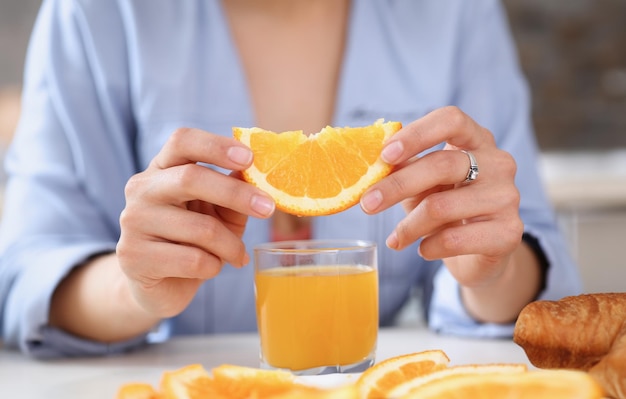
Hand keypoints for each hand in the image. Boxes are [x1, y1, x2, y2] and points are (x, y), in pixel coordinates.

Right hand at [117, 128, 274, 317]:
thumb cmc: (196, 241)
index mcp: (163, 168)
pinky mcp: (134, 256)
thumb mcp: (221, 213)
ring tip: (238, 255)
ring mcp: (134, 222)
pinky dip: (214, 267)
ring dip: (231, 245)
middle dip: (236, 193)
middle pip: (191, 178)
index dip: (216, 145)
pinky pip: (193, 260)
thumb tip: (257, 171)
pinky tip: (211, 269)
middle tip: (268, 208)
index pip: (182, 141)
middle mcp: (142, 188)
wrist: (162, 285)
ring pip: (201, 228)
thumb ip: (234, 191)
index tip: (250, 158)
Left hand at [360, 106, 523, 288]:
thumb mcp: (422, 183)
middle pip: (442, 164)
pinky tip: (422, 249)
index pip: (451, 119)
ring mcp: (507, 196)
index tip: (384, 155)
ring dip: (408, 226)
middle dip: (397, 186)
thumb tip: (371, 163)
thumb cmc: (445, 206)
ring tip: (395, 239)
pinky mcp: (509, 232)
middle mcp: (498, 162)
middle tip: (367, 204)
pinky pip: (455, 238)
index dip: (416, 134)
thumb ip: (404, 168)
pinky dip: (429, 246)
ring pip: (442, 206)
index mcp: (476, 139)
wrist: (480, 252)